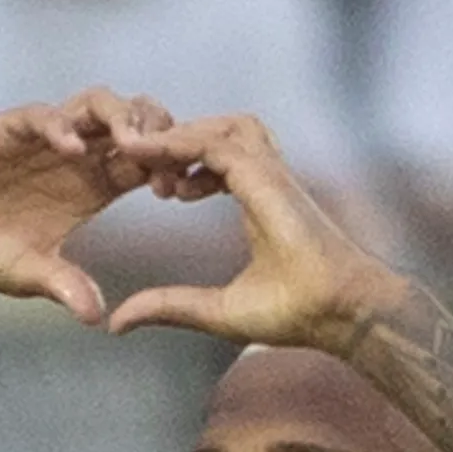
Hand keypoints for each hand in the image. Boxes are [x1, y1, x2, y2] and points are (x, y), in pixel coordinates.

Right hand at [0, 88, 176, 324]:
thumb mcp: (27, 276)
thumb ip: (62, 286)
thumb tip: (96, 316)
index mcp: (90, 187)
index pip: (144, 161)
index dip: (167, 167)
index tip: (180, 189)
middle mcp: (71, 156)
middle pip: (130, 122)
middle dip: (156, 131)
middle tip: (165, 160)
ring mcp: (39, 139)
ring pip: (94, 105)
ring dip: (119, 117)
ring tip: (131, 145)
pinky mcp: (3, 131)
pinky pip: (40, 116)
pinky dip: (60, 125)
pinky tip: (72, 147)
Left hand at [100, 111, 398, 348]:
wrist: (335, 311)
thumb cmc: (292, 313)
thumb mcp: (213, 311)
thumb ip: (169, 307)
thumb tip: (117, 323)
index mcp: (259, 202)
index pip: (218, 162)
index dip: (183, 166)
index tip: (154, 188)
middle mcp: (265, 180)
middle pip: (217, 133)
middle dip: (175, 143)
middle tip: (140, 167)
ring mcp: (268, 173)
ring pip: (218, 128)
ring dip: (178, 136)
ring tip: (143, 159)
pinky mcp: (266, 176)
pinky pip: (215, 142)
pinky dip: (180, 143)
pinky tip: (150, 159)